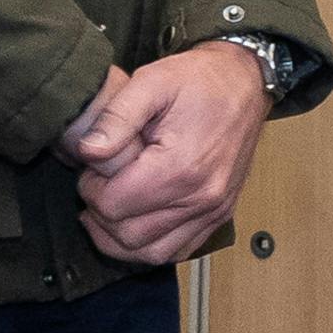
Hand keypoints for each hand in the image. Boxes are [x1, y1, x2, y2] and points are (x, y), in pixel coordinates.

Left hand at [72, 41, 268, 267]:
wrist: (245, 83)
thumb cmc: (200, 80)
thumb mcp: (152, 81)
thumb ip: (116, 116)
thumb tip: (87, 151)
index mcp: (181, 167)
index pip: (115, 205)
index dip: (90, 189)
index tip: (91, 168)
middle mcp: (201, 197)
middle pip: (129, 236)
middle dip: (101, 215)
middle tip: (97, 186)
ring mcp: (213, 210)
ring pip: (151, 253)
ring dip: (119, 239)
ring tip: (107, 210)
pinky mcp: (219, 214)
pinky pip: (178, 250)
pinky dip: (150, 246)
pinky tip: (136, 222)